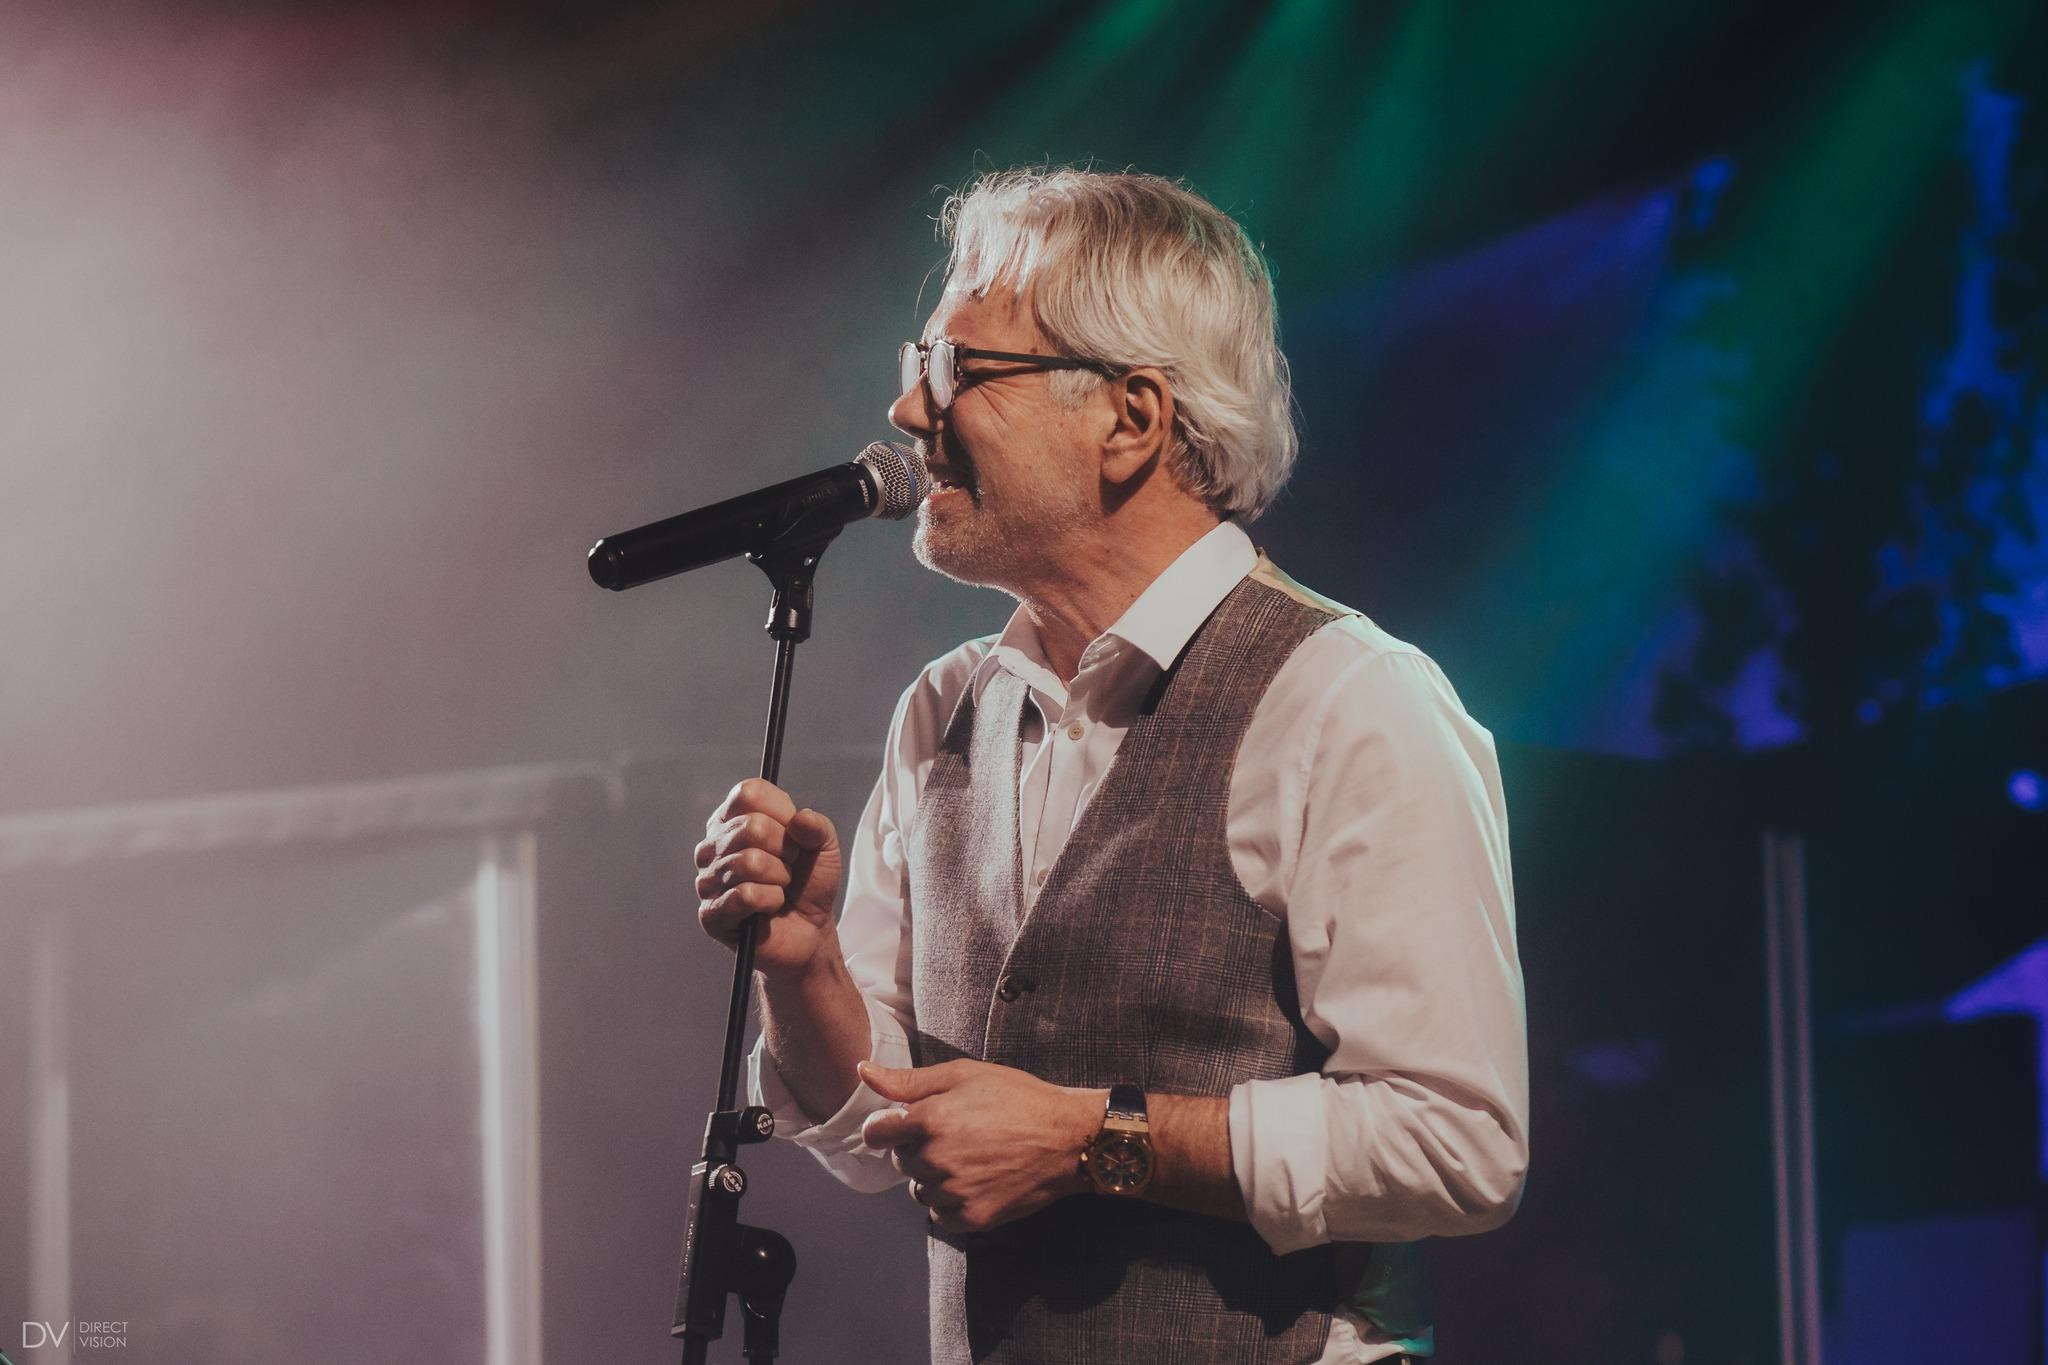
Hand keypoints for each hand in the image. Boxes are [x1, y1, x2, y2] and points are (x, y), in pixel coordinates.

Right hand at [693, 778, 842, 978]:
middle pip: (752, 827)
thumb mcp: (824, 848)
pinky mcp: (710, 913)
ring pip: (750, 862)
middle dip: (785, 851)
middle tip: (788, 868)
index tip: (794, 834)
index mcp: (732, 820)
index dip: (781, 812)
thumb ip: (818, 826)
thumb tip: (800, 819)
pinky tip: (769, 907)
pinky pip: (745, 895)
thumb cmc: (808, 884)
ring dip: (779, 879)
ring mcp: (707, 879)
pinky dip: (770, 901)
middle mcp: (713, 846)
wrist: (809, 932)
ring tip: (779, 888)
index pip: (748, 793)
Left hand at [858, 1059, 1105, 1234]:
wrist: (1068, 1138)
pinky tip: (975, 1181)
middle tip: (955, 1134)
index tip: (900, 1126)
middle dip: (917, 1148)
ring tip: (968, 1158)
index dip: (885, 1127)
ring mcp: (955, 1191)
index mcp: (931, 1119)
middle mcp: (937, 1158)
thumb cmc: (1018, 1099)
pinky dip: (951, 1201)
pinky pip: (940, 1214)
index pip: (876, 1133)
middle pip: (901, 1161)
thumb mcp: (965, 1075)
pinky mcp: (973, 1217)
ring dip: (934, 1176)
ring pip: (919, 1189)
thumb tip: (863, 1072)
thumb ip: (909, 1080)